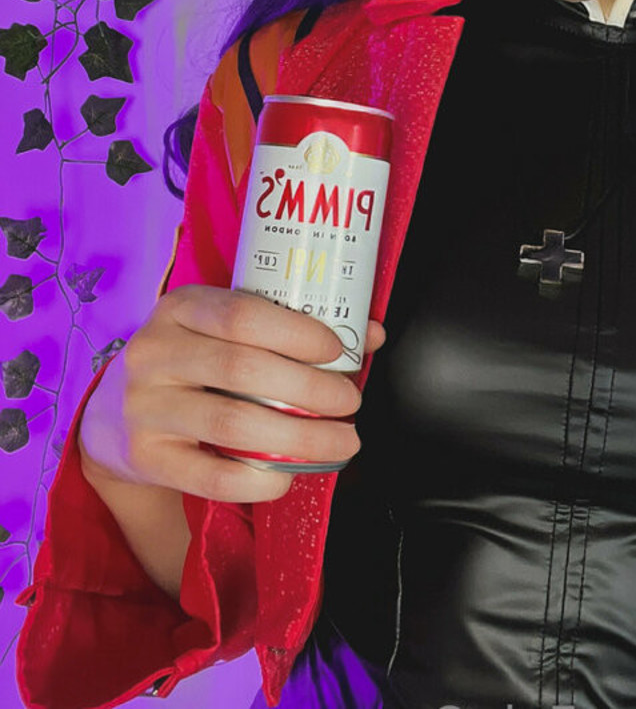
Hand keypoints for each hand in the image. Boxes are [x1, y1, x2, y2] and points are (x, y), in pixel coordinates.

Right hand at [79, 283, 386, 503]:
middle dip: (310, 389)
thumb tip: (370, 334)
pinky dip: (258, 479)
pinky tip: (288, 475)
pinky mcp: (144, 457)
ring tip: (340, 441)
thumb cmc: (192, 364)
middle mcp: (155, 352)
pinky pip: (209, 475)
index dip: (296, 332)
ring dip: (298, 436)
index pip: (241, 313)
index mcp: (180, 308)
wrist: (113, 416)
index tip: (338, 351)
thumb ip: (291, 328)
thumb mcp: (224, 331)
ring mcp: (144, 406)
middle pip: (242, 369)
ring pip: (231, 422)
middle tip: (350, 404)